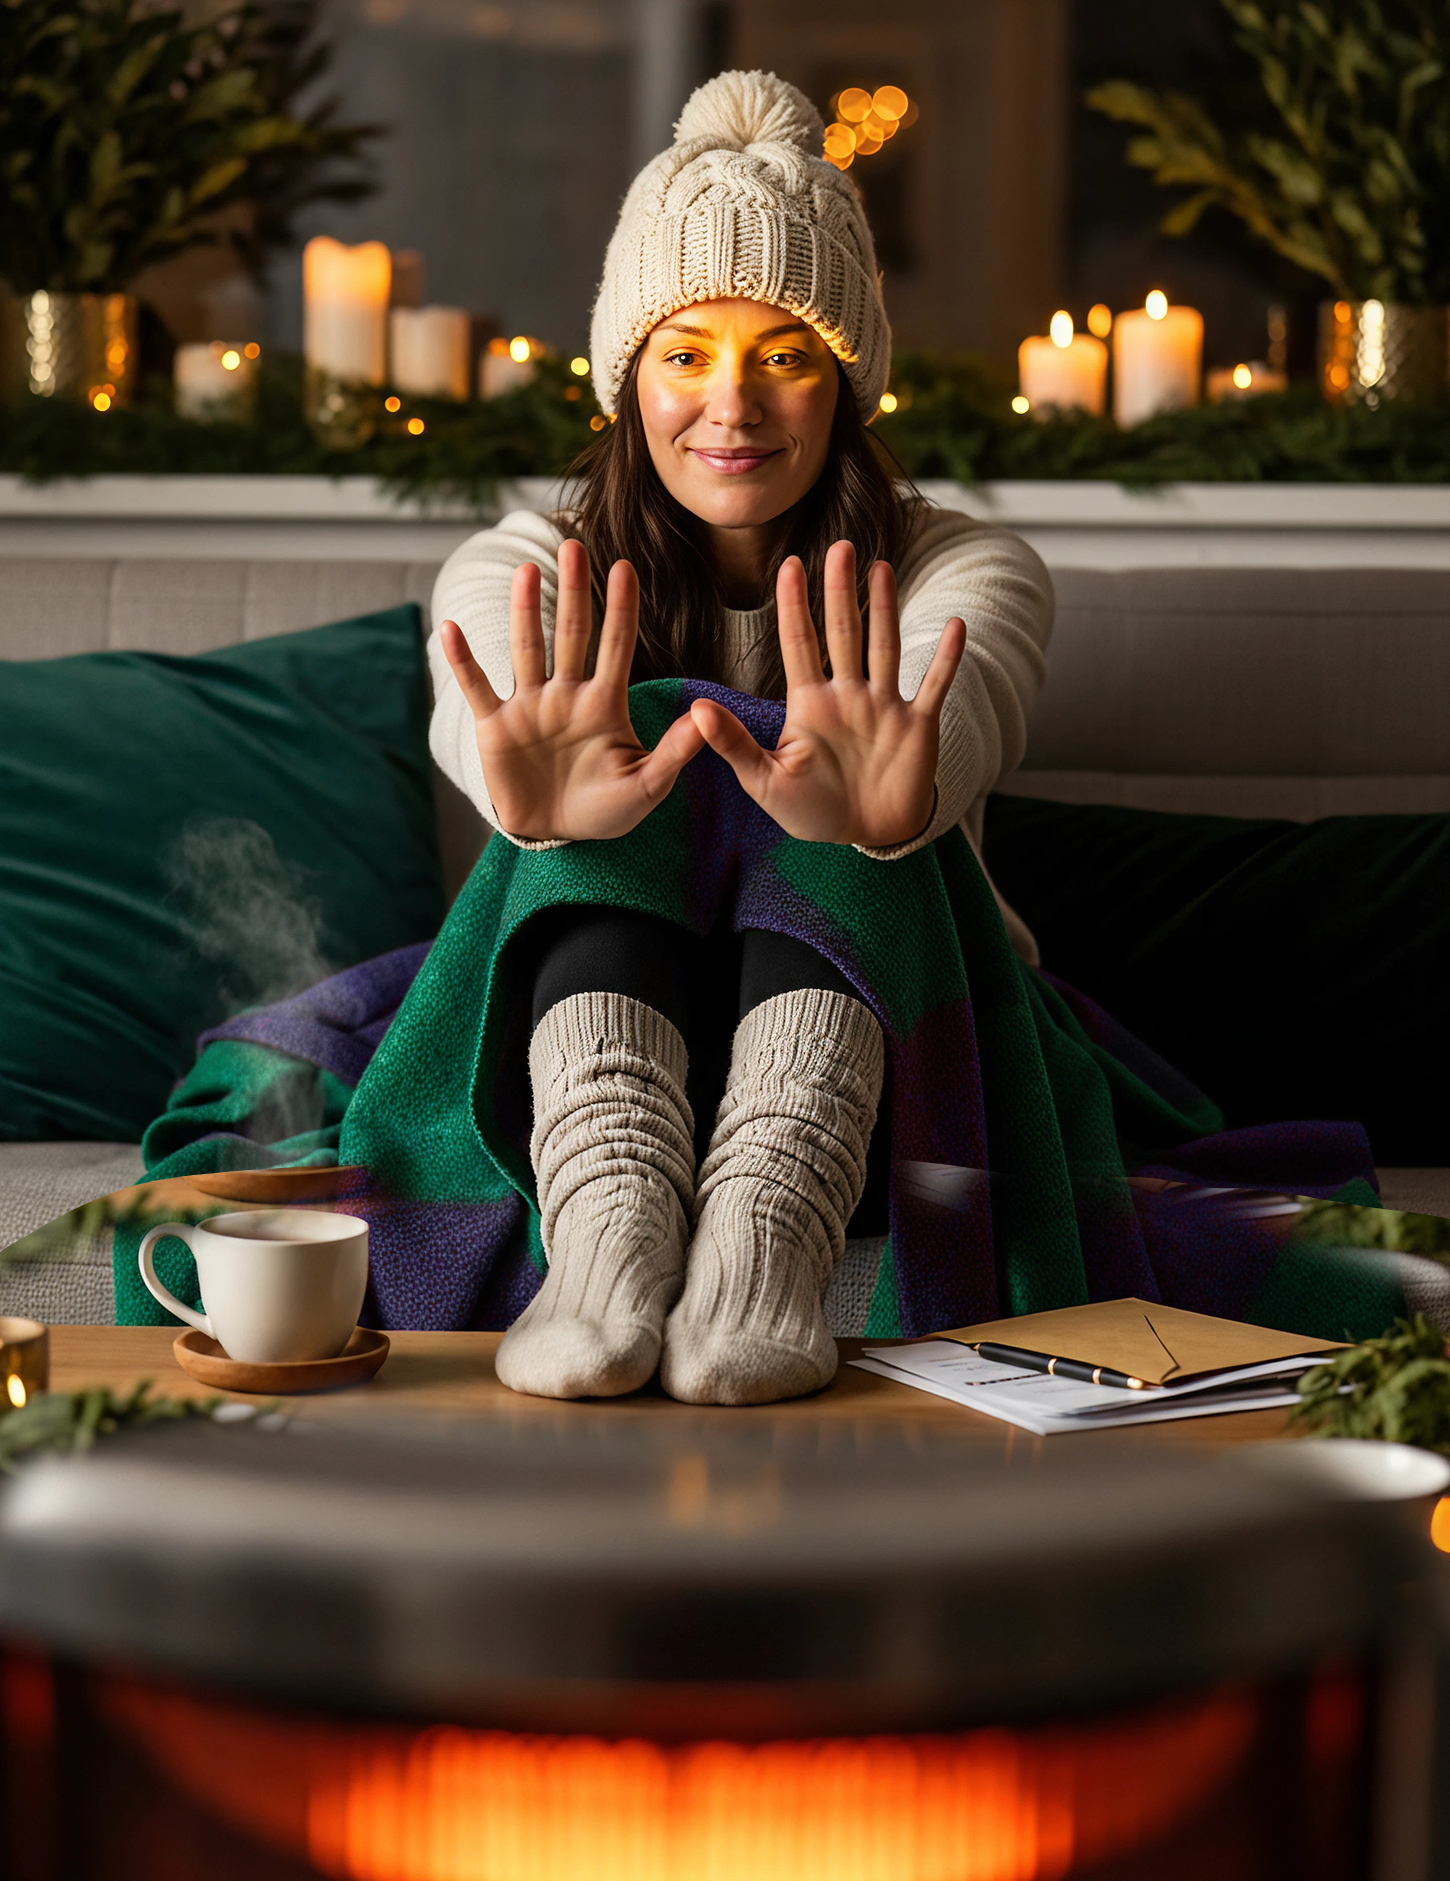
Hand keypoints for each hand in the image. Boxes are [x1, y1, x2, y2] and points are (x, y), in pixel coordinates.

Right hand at [439, 539, 703, 841]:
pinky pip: (477, 688)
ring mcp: (529, 707)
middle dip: (573, 591)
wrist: (557, 835)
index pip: (616, 646)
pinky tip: (450, 629)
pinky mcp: (496, 727)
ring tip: (524, 570)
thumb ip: (674, 752)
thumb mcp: (647, 787)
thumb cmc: (605, 810)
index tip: (625, 567)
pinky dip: (463, 661)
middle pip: (570, 633)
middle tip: (574, 545)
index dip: (620, 608)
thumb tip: (704, 714)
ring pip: (526, 650)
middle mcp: (566, 695)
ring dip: (523, 611)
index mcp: (604, 704)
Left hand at [688, 542, 965, 846]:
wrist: (865, 836)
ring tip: (882, 567)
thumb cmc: (812, 811)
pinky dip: (947, 659)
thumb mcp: (764, 782)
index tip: (789, 564)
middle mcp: (848, 695)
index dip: (794, 605)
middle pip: (843, 632)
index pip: (799, 644)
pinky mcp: (918, 726)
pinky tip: (957, 625)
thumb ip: (734, 744)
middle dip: (840, 591)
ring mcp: (884, 707)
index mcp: (809, 705)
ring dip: (885, 609)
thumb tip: (695, 710)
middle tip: (839, 547)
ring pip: (885, 647)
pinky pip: (935, 685)